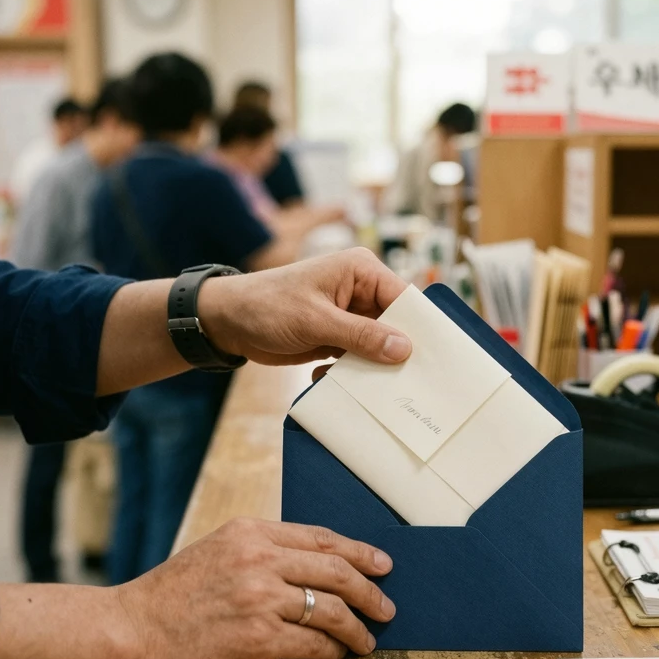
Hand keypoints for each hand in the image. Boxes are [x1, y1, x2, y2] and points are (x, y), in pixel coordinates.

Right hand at [115, 518, 396, 658]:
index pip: (321, 538)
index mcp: (251, 532)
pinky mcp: (258, 638)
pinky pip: (313, 643)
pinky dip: (331, 651)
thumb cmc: (173, 595)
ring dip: (357, 628)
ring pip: (331, 610)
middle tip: (386, 607)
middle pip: (336, 571)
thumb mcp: (218, 550)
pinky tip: (335, 656)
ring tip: (366, 641)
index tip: (382, 565)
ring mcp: (260, 598)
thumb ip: (262, 550)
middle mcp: (259, 559)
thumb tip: (315, 566)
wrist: (133, 630)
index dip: (359, 552)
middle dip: (370, 591)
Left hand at [197, 247, 411, 366]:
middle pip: (396, 325)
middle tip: (409, 383)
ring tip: (372, 388)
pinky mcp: (339, 336)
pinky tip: (332, 378)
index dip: (419, 329)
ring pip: (379, 345)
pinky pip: (359, 357)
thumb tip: (404, 348)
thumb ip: (361, 335)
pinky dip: (352, 371)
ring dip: (373, 366)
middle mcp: (361, 290)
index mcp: (361, 270)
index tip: (430, 360)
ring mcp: (350, 315)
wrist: (228, 322)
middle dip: (397, 352)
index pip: (404, 299)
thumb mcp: (315, 321)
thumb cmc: (267, 306)